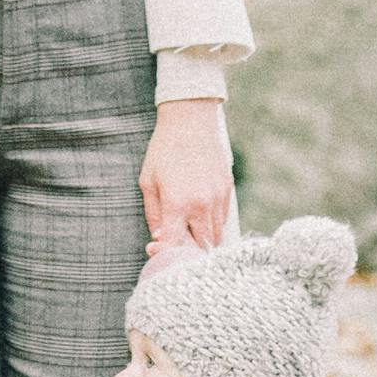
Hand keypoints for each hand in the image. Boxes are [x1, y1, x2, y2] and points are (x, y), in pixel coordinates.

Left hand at [141, 98, 233, 257]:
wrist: (190, 123)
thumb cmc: (164, 152)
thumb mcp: (148, 183)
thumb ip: (154, 215)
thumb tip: (160, 239)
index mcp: (177, 204)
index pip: (174, 245)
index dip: (163, 253)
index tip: (154, 248)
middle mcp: (201, 205)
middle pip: (201, 247)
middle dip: (187, 251)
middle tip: (174, 242)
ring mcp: (218, 198)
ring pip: (216, 236)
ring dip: (202, 239)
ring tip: (187, 229)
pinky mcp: (227, 190)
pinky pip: (223, 219)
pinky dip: (212, 224)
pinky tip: (199, 213)